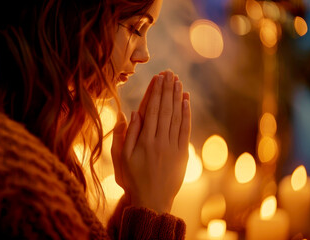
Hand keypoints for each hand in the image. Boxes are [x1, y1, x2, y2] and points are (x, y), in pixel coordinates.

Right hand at [112, 70, 190, 212]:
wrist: (152, 200)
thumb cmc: (133, 179)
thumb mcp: (123, 158)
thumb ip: (126, 135)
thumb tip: (133, 113)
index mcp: (144, 140)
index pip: (151, 110)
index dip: (155, 92)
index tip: (158, 78)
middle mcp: (160, 140)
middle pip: (165, 109)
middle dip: (167, 90)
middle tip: (169, 73)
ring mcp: (173, 147)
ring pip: (176, 117)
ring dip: (177, 98)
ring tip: (178, 82)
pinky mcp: (182, 154)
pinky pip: (185, 130)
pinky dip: (187, 115)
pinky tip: (187, 102)